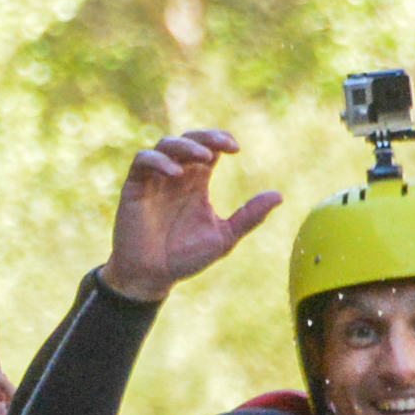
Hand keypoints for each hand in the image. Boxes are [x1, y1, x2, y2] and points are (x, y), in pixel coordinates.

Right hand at [101, 129, 279, 302]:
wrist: (152, 277)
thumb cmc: (185, 258)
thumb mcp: (224, 237)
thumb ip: (249, 217)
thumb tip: (279, 196)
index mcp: (197, 183)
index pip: (209, 148)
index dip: (221, 140)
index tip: (236, 149)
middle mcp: (176, 176)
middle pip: (190, 140)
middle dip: (207, 137)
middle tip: (224, 146)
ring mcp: (154, 179)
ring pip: (166, 145)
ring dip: (185, 146)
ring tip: (204, 158)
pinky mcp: (134, 187)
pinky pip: (143, 161)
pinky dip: (158, 161)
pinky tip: (174, 173)